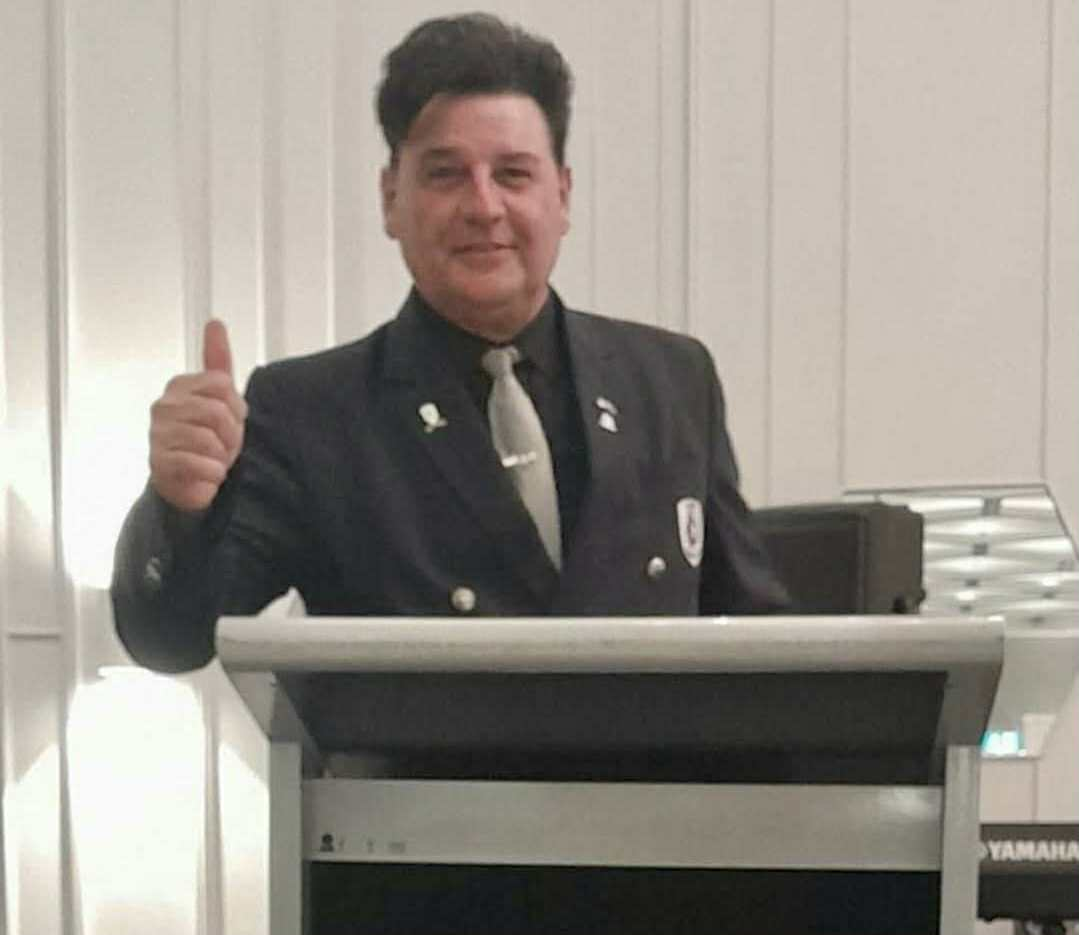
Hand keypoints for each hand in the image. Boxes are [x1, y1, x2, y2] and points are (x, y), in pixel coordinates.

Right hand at [148, 320, 248, 511]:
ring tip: (213, 460)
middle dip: (230, 435)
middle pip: (219, 411)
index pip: (223, 384)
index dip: (236, 407)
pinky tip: (206, 475)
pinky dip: (213, 474)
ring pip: (211, 439)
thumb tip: (215, 322)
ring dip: (222, 457)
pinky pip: (202, 464)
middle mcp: (164, 406)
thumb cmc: (207, 440)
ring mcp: (158, 434)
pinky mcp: (159, 463)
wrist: (189, 482)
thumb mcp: (221, 400)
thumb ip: (218, 362)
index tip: (230, 420)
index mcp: (181, 386)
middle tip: (222, 446)